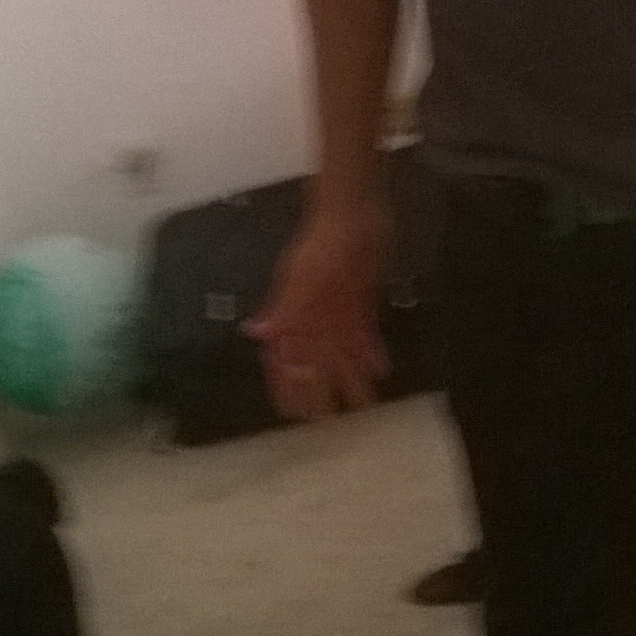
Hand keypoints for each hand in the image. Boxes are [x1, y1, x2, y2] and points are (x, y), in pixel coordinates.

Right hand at [245, 192, 392, 422]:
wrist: (355, 214)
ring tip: (364, 406)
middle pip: (314, 362)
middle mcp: (314, 318)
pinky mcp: (362, 302)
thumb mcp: (300, 276)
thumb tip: (254, 333)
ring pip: (342, 354)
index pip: (283, 357)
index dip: (284, 384)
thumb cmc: (323, 243)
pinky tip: (380, 370)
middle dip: (318, 391)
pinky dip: (371, 352)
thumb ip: (283, 307)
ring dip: (351, 377)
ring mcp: (338, 311)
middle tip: (327, 422)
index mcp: (292, 313)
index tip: (288, 412)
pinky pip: (364, 334)